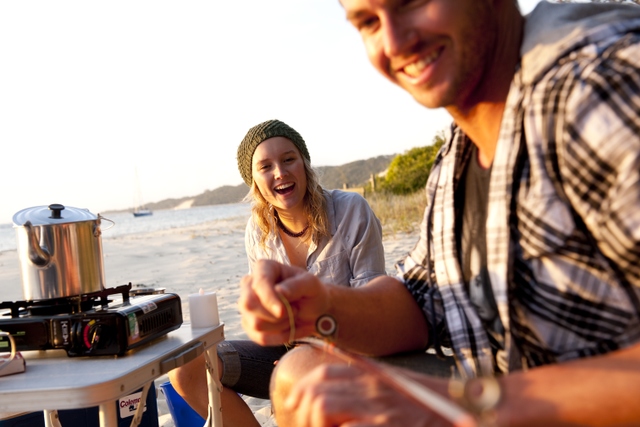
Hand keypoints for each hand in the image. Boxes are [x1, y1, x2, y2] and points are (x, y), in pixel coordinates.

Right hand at [239, 259, 329, 345]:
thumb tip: (279, 291)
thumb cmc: (311, 292)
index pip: (259, 283)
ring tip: (294, 317)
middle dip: (275, 315)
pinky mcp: (250, 325)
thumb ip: (296, 285)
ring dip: (281, 326)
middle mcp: (250, 285)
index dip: (268, 299)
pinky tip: (292, 329)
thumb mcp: (311, 284)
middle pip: (248, 304)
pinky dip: (281, 337)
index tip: (283, 311)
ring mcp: (248, 306)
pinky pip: (261, 338)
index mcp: (264, 268)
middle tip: (295, 311)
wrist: (314, 309)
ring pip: (255, 324)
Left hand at [281, 363, 458, 426]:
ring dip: (314, 423)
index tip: (295, 404)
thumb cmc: (430, 403)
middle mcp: (371, 388)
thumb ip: (369, 381)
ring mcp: (378, 409)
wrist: (464, 411)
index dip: (303, 389)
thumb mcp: (397, 384)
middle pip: (316, 390)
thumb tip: (337, 382)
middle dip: (302, 410)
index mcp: (373, 376)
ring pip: (322, 406)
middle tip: (302, 425)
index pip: (324, 374)